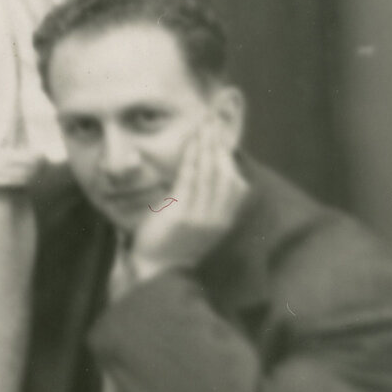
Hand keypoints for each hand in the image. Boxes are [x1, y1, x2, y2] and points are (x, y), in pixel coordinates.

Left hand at [128, 120, 247, 283]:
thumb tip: (198, 176)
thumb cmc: (171, 245)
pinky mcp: (182, 212)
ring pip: (209, 172)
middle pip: (225, 172)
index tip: (223, 136)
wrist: (156, 270)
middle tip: (215, 121)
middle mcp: (217, 217)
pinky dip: (193, 158)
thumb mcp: (196, 225)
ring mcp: (201, 215)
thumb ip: (202, 202)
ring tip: (205, 125)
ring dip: (207, 145)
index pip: (235, 183)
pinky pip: (190, 179)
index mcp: (223, 221)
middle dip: (220, 144)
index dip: (230, 158)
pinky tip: (192, 142)